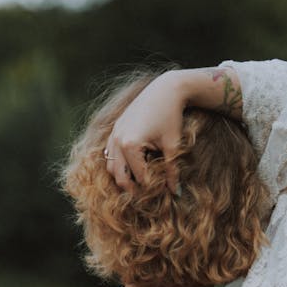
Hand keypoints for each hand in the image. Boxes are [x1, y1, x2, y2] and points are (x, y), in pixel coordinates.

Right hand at [104, 70, 186, 194]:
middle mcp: (118, 141)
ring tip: (137, 183)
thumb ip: (172, 171)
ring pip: (111, 167)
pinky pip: (110, 154)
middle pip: (119, 177)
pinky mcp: (115, 129)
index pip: (138, 177)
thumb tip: (175, 193)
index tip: (160, 195)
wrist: (166, 90)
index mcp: (131, 146)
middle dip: (132, 189)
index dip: (150, 189)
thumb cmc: (171, 117)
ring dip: (122, 177)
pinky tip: (131, 167)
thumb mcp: (172, 146)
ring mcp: (114, 134)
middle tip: (145, 196)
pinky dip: (118, 164)